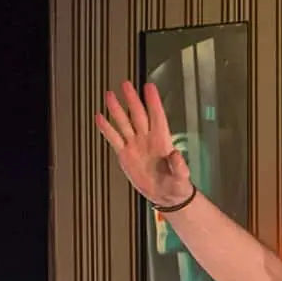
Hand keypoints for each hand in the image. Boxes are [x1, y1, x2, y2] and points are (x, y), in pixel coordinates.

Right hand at [94, 80, 193, 208]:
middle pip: (138, 115)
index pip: (157, 116)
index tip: (149, 86)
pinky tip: (99, 117)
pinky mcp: (125, 154)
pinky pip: (114, 138)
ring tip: (110, 95)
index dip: (153, 101)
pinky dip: (106, 129)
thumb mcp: (182, 177)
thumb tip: (176, 154)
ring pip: (124, 123)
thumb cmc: (177, 185)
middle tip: (126, 84)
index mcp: (162, 140)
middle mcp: (147, 139)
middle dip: (132, 99)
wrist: (165, 196)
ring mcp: (135, 145)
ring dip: (117, 110)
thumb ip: (179, 166)